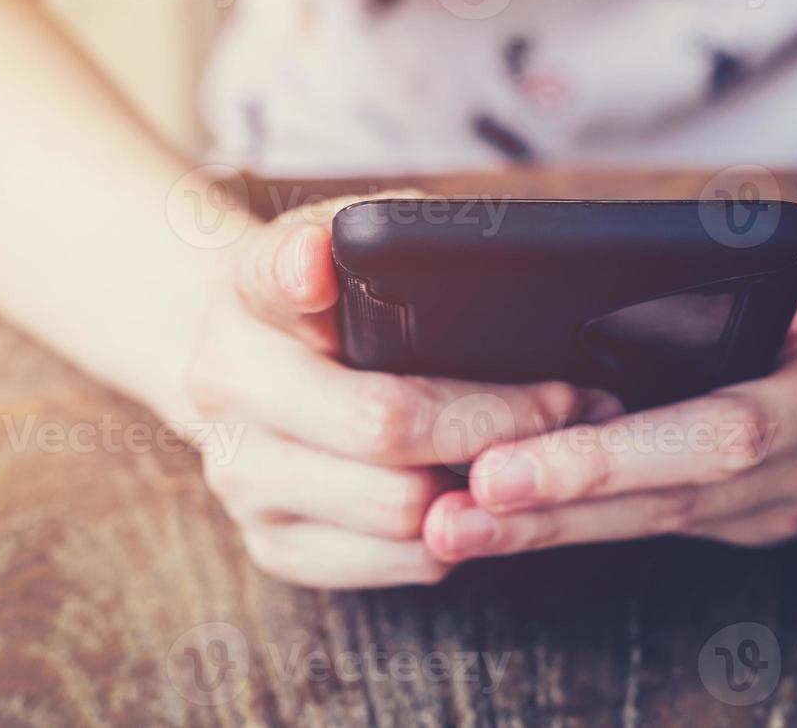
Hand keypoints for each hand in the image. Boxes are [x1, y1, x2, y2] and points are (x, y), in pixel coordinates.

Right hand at [183, 194, 613, 588]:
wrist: (252, 367)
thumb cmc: (333, 297)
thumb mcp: (348, 241)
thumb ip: (382, 235)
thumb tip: (420, 253)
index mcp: (246, 293)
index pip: (272, 277)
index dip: (300, 274)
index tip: (318, 269)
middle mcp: (225, 388)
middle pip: (378, 422)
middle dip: (497, 416)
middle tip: (571, 401)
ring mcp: (243, 478)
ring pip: (398, 509)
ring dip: (490, 485)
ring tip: (546, 451)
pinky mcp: (274, 544)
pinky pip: (397, 561)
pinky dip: (460, 534)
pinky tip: (484, 496)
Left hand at [421, 224, 796, 558]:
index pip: (723, 432)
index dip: (613, 454)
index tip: (504, 464)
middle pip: (676, 497)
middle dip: (562, 504)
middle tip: (456, 513)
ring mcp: (789, 507)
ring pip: (659, 526)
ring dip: (553, 529)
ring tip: (455, 527)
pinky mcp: (757, 523)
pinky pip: (661, 526)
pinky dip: (581, 523)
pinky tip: (503, 521)